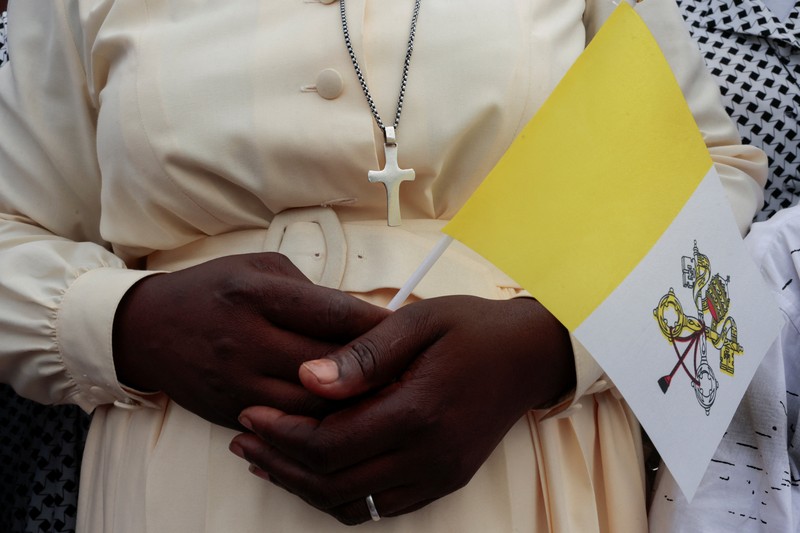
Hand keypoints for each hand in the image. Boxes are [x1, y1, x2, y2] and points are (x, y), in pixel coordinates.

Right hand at [112, 252, 389, 428]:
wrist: (149, 329)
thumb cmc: (214, 290)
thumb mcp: (260, 269)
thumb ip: (312, 292)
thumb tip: (361, 318)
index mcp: (257, 294)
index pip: (335, 314)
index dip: (379, 325)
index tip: (407, 331)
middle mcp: (247, 340)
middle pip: (331, 365)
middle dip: (375, 368)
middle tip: (408, 368)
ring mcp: (238, 382)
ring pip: (314, 406)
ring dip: (352, 402)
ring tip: (384, 395)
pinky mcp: (232, 412)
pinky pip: (290, 425)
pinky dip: (321, 421)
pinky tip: (343, 413)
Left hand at [230, 295, 573, 523]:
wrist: (529, 356)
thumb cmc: (473, 329)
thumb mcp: (419, 322)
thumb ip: (362, 353)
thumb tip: (306, 378)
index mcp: (419, 412)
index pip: (329, 444)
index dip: (281, 434)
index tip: (249, 414)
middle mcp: (429, 456)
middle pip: (332, 483)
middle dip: (279, 464)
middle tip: (243, 442)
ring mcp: (438, 475)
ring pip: (352, 504)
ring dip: (303, 486)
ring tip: (266, 459)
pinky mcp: (443, 481)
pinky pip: (379, 508)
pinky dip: (339, 496)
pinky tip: (315, 473)